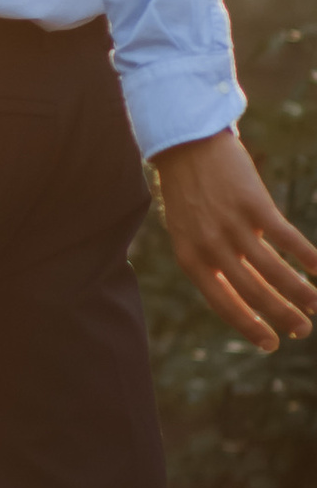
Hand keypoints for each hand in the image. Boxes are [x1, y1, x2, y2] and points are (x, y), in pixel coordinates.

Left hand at [155, 129, 316, 352]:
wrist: (184, 143)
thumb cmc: (189, 192)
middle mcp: (211, 246)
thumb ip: (211, 262)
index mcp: (190, 258)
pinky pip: (286, 238)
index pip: (224, 304)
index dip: (250, 326)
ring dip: (299, 292)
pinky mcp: (254, 204)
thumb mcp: (188, 232)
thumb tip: (244, 295)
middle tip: (304, 331)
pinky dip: (307, 256)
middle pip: (254, 293)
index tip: (271, 344)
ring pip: (274, 270)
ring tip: (315, 307)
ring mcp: (233, 225)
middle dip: (282, 316)